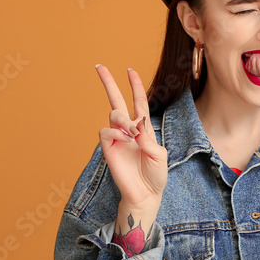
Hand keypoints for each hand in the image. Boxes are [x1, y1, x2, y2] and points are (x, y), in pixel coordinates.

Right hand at [95, 65, 167, 207]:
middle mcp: (128, 130)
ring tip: (131, 133)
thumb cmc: (155, 174)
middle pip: (117, 101)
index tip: (130, 70)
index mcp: (143, 128)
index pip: (138, 102)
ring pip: (113, 114)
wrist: (145, 193)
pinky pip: (106, 131)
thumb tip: (136, 124)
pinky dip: (115, 132)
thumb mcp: (160, 155)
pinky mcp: (107, 148)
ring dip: (123, 119)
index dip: (135, 86)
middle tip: (99, 66)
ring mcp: (116, 138)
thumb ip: (148, 138)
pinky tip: (124, 139)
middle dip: (109, 83)